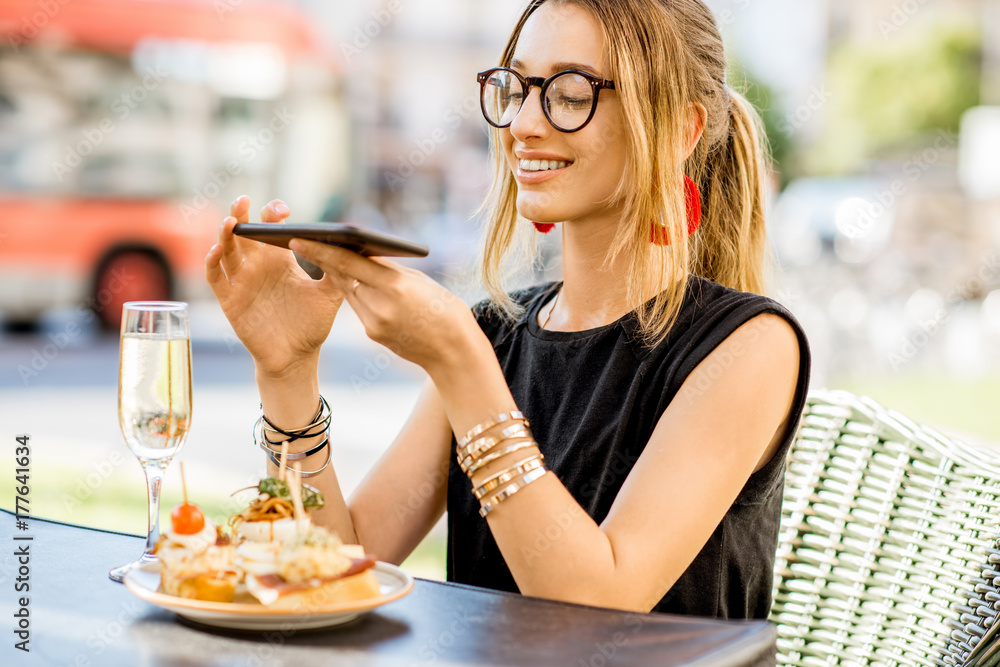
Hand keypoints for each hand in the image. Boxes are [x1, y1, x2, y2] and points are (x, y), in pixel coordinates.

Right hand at [205, 197, 343, 376]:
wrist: (297, 357)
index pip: (271, 228)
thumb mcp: (330, 295)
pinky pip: (215, 277)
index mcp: (280, 260)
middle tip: (245, 200)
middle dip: (241, 213)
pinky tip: (218, 251)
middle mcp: (258, 266)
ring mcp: (242, 282)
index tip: (282, 210)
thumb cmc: (313, 325)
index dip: (273, 214)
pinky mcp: (230, 300)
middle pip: (243, 232)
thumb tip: (346, 246)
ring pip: (226, 250)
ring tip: (231, 221)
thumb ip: (337, 271)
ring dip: (225, 234)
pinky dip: (213, 262)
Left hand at [288, 238, 479, 374]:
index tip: (298, 239)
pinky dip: (356, 293)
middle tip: (305, 242)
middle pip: (342, 277)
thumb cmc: (444, 309)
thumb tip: (364, 254)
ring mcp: (374, 324)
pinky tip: (352, 283)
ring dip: (339, 275)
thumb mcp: (420, 281)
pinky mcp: (373, 334)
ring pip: (348, 292)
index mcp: (395, 287)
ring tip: (325, 257)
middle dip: (324, 259)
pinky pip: (359, 307)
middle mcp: (380, 307)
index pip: (349, 263)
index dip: (321, 250)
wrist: (454, 351)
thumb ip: (389, 269)